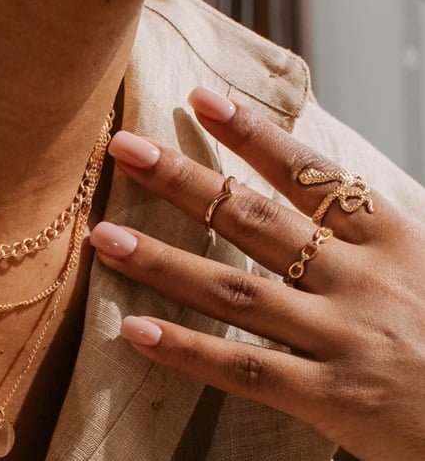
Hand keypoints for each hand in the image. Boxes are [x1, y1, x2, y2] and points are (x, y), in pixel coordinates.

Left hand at [90, 87, 424, 460]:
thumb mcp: (423, 257)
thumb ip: (364, 219)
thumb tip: (309, 176)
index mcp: (390, 236)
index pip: (307, 172)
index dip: (251, 133)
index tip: (198, 99)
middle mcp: (362, 279)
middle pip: (255, 219)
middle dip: (185, 181)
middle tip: (125, 149)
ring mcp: (345, 339)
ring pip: (237, 290)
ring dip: (165, 261)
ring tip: (104, 238)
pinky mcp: (335, 400)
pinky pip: (247, 369)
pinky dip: (188, 351)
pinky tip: (135, 331)